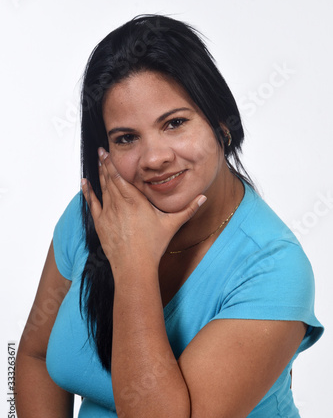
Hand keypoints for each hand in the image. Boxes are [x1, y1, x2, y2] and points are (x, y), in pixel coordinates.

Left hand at [81, 148, 206, 271]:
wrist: (134, 266)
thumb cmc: (153, 246)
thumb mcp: (172, 224)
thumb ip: (188, 209)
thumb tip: (204, 197)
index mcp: (135, 200)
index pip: (120, 176)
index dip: (112, 163)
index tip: (107, 152)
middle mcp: (119, 204)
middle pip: (109, 179)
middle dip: (105, 164)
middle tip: (101, 151)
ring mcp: (108, 213)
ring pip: (101, 189)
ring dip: (98, 175)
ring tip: (97, 161)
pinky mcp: (101, 224)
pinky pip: (92, 203)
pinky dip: (87, 192)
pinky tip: (84, 183)